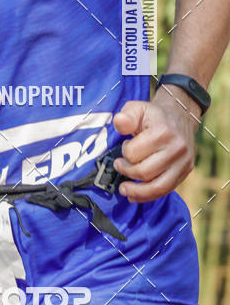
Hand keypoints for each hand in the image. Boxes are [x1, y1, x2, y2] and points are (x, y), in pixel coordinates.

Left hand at [112, 87, 199, 202]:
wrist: (180, 116)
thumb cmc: (153, 115)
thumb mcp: (137, 108)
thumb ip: (126, 116)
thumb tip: (119, 122)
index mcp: (162, 132)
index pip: (133, 153)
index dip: (124, 152)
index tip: (124, 145)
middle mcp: (176, 149)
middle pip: (144, 172)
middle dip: (127, 171)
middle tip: (119, 165)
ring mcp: (183, 162)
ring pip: (157, 187)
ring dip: (136, 191)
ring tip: (123, 189)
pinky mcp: (185, 172)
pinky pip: (166, 190)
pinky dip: (149, 196)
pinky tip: (135, 196)